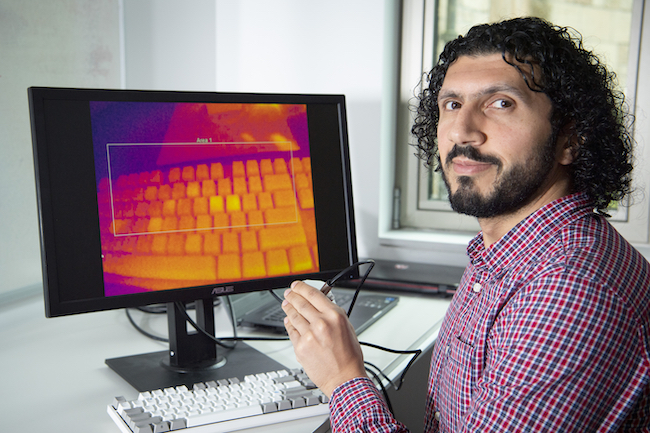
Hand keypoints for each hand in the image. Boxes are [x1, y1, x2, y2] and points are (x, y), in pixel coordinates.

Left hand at [282, 281, 366, 396]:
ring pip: (293, 316)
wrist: (344, 379)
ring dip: (288, 308)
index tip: (297, 285)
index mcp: (335, 316)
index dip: (302, 287)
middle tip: (288, 293)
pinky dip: (288, 324)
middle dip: (292, 296)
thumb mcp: (347, 328)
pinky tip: (288, 321)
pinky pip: (291, 331)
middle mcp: (321, 323)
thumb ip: (334, 314)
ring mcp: (309, 335)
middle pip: (300, 303)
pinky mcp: (300, 347)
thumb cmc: (349, 357)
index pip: (313, 294)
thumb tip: (323, 303)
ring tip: (286, 304)